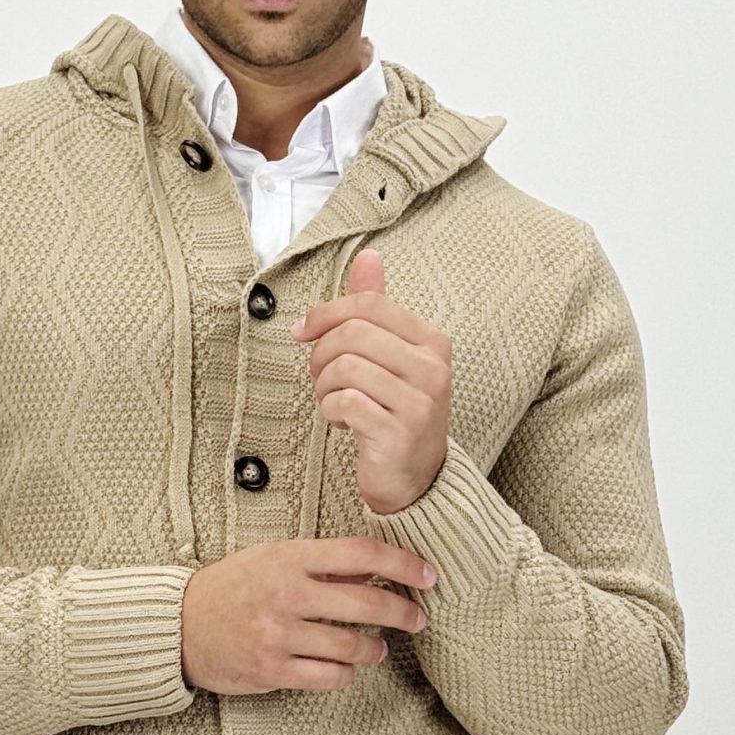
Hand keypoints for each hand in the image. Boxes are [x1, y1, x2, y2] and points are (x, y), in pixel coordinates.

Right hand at [181, 536, 437, 695]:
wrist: (178, 626)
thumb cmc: (230, 589)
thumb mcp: (272, 559)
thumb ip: (321, 564)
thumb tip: (375, 571)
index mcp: (289, 558)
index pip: (362, 553)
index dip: (403, 563)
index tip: (427, 575)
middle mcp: (286, 594)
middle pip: (367, 603)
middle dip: (403, 613)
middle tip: (417, 619)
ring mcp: (279, 634)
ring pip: (353, 646)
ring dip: (374, 648)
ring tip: (376, 647)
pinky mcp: (272, 670)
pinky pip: (330, 677)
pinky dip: (345, 674)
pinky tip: (343, 667)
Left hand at [290, 246, 450, 514]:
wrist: (416, 480)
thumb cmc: (397, 411)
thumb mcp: (393, 356)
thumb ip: (378, 308)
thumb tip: (369, 255)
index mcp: (431, 341)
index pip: (369, 304)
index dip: (325, 313)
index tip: (302, 332)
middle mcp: (432, 368)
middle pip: (353, 334)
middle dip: (321, 355)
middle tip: (321, 378)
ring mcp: (419, 402)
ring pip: (345, 367)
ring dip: (324, 387)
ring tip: (333, 402)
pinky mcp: (399, 433)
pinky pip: (345, 403)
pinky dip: (331, 411)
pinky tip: (342, 422)